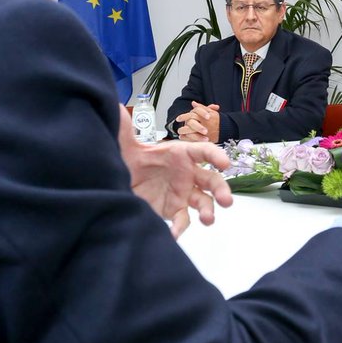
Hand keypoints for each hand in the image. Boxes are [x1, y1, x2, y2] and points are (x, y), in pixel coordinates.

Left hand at [118, 105, 232, 238]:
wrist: (118, 180)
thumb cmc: (129, 158)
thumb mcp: (124, 141)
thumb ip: (123, 126)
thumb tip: (115, 108)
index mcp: (181, 153)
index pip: (203, 151)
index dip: (216, 156)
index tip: (224, 164)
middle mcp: (187, 174)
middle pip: (212, 181)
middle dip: (222, 189)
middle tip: (226, 201)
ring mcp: (182, 194)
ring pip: (203, 202)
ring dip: (209, 211)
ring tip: (208, 220)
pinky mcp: (172, 211)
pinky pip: (182, 220)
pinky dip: (180, 228)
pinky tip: (173, 235)